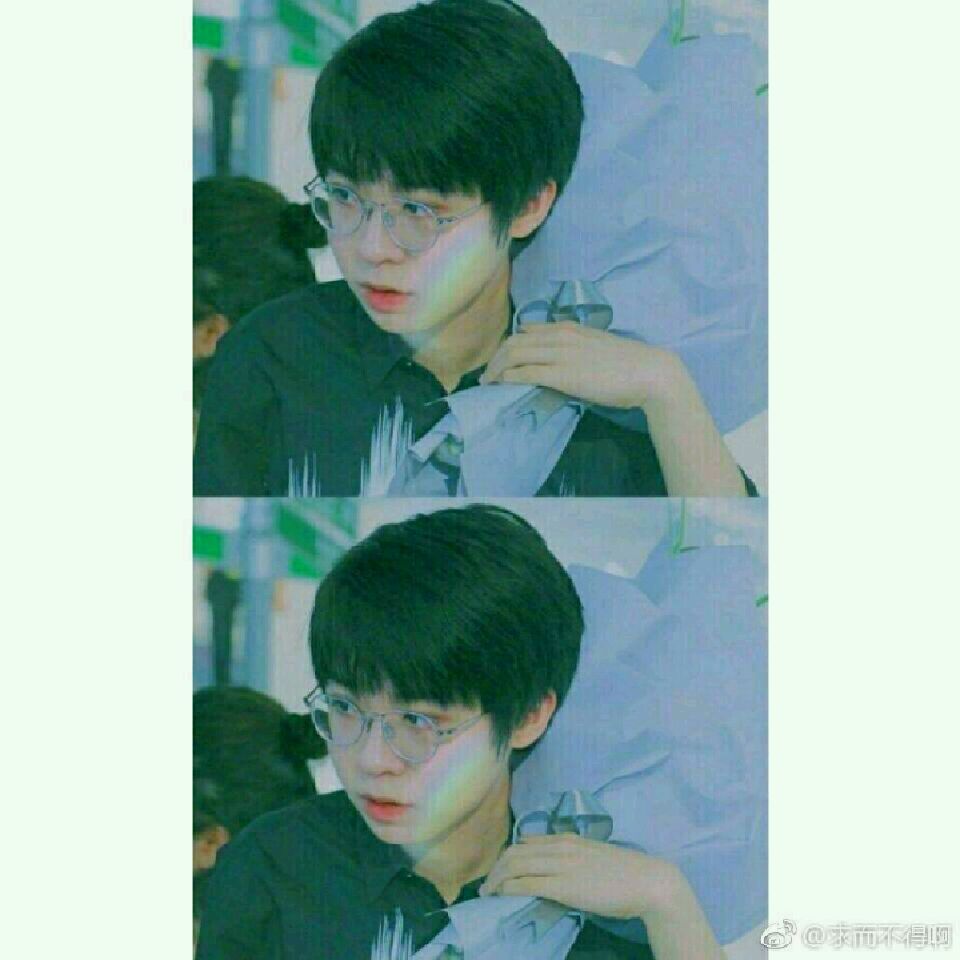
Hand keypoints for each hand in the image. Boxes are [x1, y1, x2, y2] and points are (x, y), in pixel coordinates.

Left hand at [478, 834, 684, 921]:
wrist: (646, 882)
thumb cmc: (624, 874)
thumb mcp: (592, 857)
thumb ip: (572, 858)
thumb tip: (554, 868)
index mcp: (567, 839)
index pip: (525, 842)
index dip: (507, 856)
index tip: (500, 871)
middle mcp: (560, 846)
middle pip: (514, 852)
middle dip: (496, 869)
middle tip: (487, 885)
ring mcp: (561, 864)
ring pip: (515, 865)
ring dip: (497, 879)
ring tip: (488, 893)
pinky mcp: (563, 885)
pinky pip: (526, 882)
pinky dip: (508, 888)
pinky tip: (501, 896)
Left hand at [479, 322, 688, 409]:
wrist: (648, 372)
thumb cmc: (627, 364)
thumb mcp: (596, 347)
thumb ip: (575, 348)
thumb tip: (559, 357)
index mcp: (568, 329)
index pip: (527, 331)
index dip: (509, 345)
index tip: (501, 360)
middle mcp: (559, 336)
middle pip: (513, 342)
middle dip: (496, 358)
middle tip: (487, 375)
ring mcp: (559, 354)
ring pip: (514, 354)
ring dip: (496, 369)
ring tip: (488, 383)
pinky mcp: (560, 374)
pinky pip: (524, 371)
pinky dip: (508, 377)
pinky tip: (500, 386)